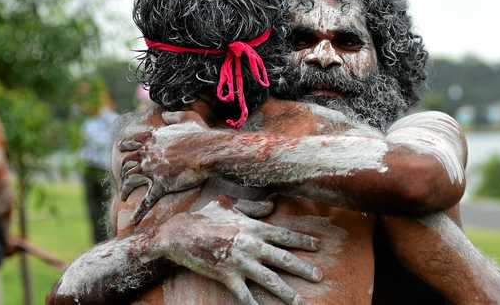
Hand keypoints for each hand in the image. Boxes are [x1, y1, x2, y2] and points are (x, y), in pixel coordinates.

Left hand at [119, 111, 213, 222]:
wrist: (210, 152)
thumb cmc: (201, 135)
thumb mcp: (187, 118)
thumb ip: (173, 116)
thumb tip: (164, 114)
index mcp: (151, 140)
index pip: (129, 144)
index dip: (124, 150)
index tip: (122, 154)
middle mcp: (147, 155)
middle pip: (126, 164)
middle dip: (123, 172)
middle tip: (123, 179)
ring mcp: (152, 171)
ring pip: (130, 181)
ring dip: (125, 189)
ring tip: (124, 196)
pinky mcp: (161, 186)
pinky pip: (146, 201)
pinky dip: (138, 213)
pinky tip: (132, 221)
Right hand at [151, 198, 322, 304]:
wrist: (179, 233)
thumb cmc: (204, 216)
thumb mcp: (229, 204)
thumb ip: (253, 206)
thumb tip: (272, 205)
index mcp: (253, 227)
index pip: (284, 235)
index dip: (303, 240)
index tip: (317, 246)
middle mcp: (251, 245)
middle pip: (283, 259)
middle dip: (303, 268)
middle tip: (319, 276)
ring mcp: (240, 262)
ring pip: (269, 280)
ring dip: (286, 292)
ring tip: (300, 302)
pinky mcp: (227, 276)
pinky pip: (244, 295)